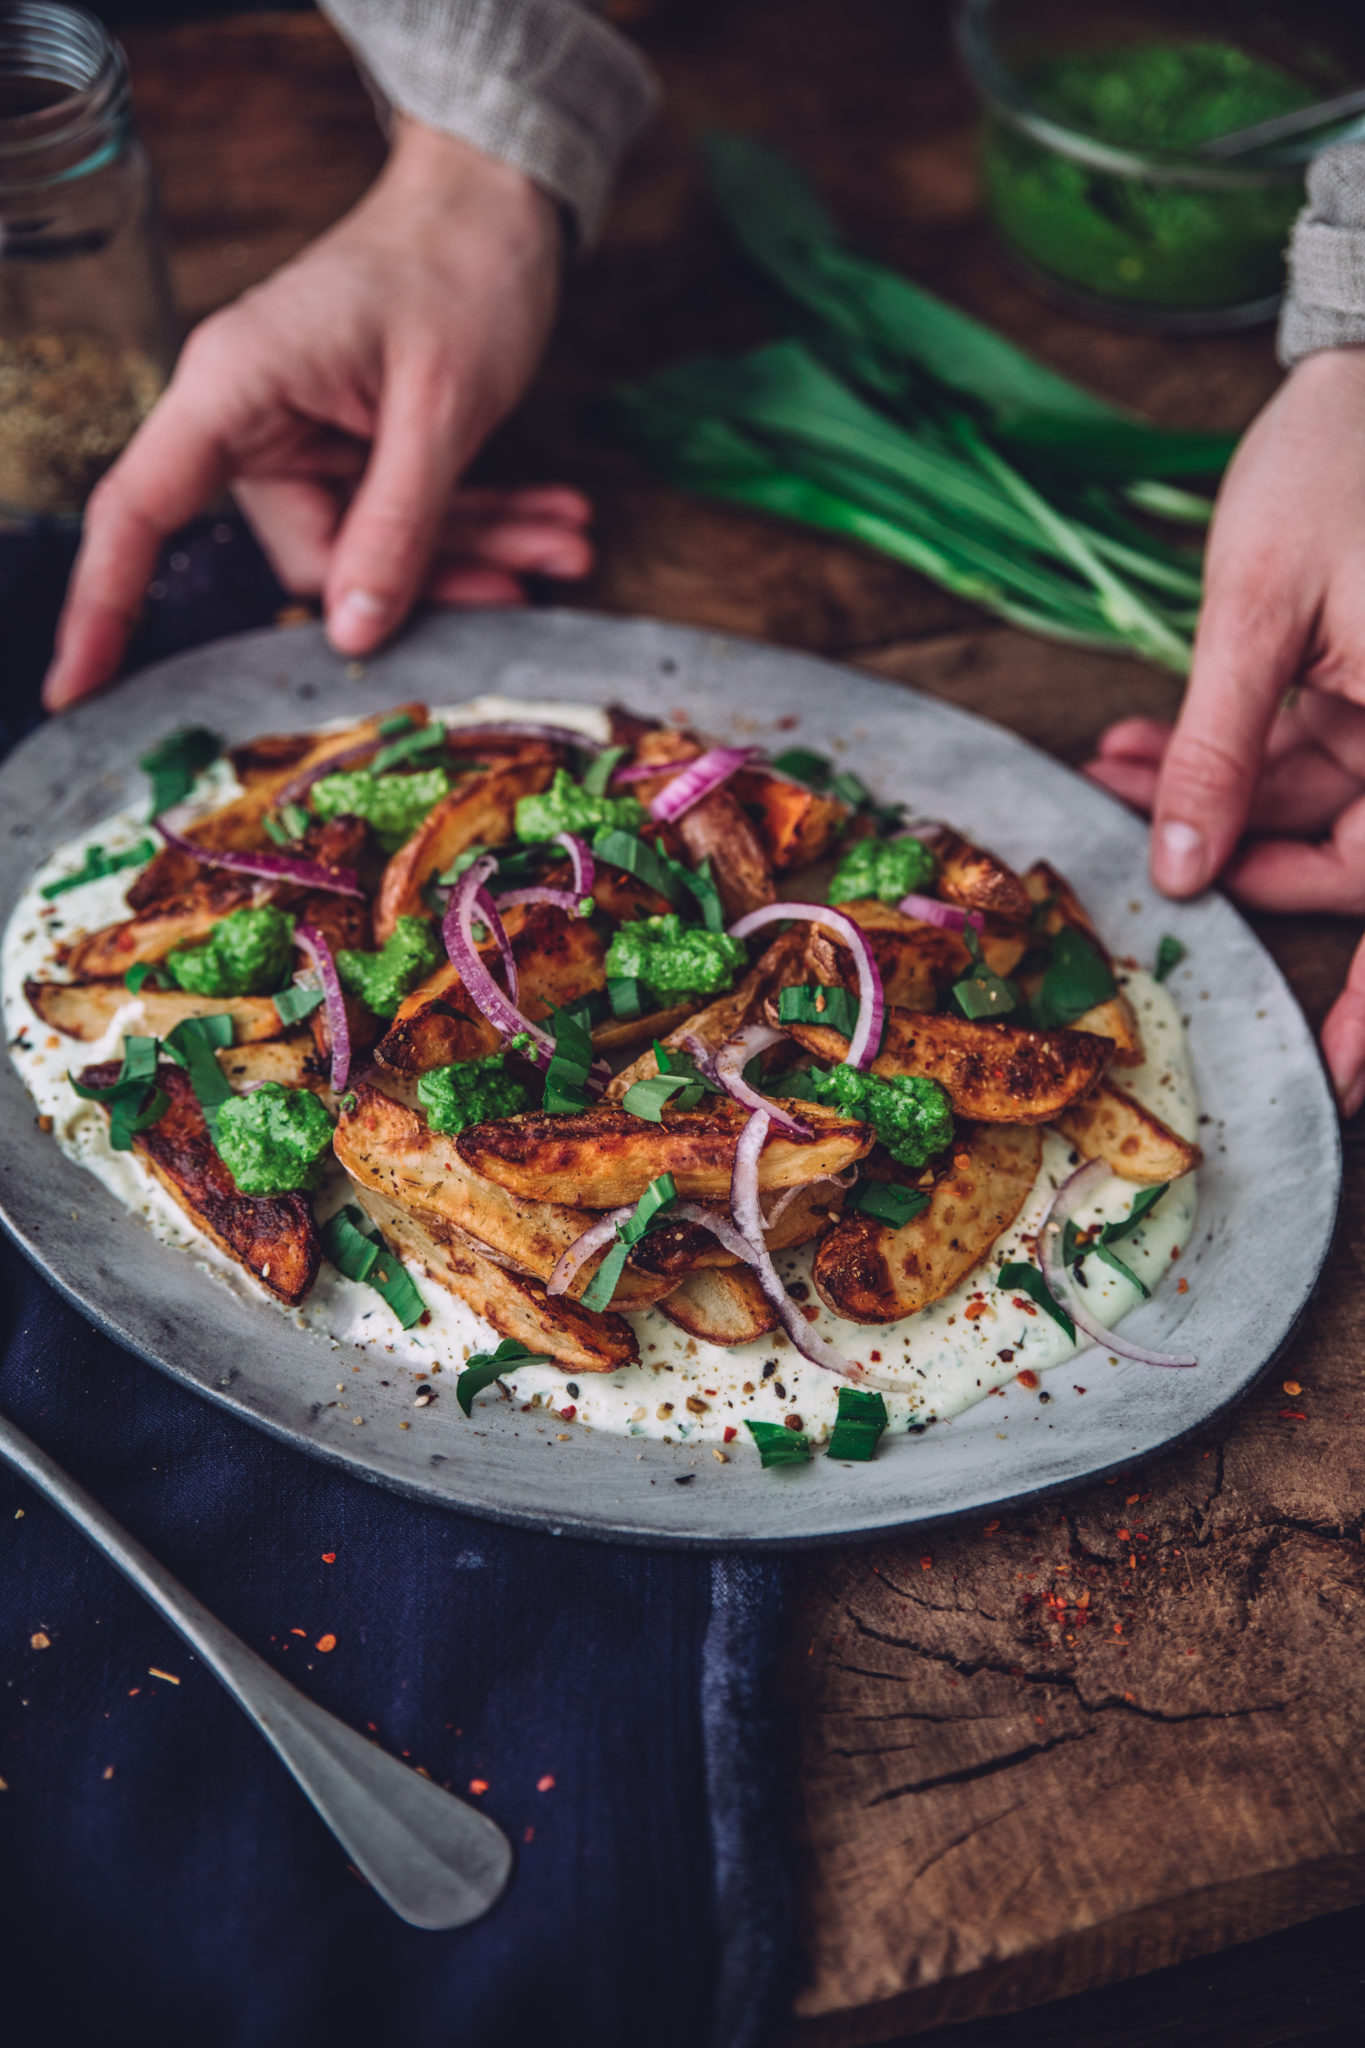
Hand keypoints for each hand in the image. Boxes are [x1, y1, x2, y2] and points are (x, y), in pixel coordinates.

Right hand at [43, 118, 588, 711]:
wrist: (500, 197)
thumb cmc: (459, 267)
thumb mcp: (439, 408)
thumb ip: (396, 527)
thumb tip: (351, 633)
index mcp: (233, 389)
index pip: (140, 512)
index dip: (104, 607)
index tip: (75, 690)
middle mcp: (253, 419)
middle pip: (312, 558)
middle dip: (429, 576)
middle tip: (539, 578)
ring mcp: (305, 435)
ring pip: (377, 547)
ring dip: (478, 550)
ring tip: (572, 546)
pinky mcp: (356, 444)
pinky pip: (407, 514)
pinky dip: (481, 522)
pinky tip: (554, 526)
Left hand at [1085, 347, 1364, 1111]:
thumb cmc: (1334, 464)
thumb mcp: (1258, 614)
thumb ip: (1218, 749)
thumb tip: (1178, 871)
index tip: (1344, 1084)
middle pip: (1348, 855)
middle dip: (1232, 858)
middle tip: (1138, 856)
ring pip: (1309, 800)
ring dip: (1205, 795)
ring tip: (1104, 767)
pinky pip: (1304, 747)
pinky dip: (1225, 748)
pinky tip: (1138, 734)